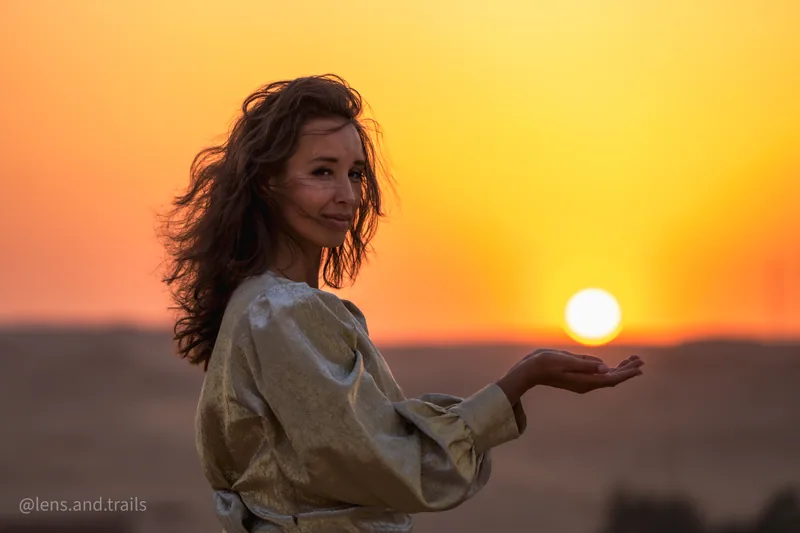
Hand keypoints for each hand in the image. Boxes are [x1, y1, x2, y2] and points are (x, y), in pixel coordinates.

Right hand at [526, 350, 643, 393]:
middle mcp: (586, 383)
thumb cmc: (545, 363)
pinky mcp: (577, 376)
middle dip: (627, 369)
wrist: (529, 370)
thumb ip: (586, 364)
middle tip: (641, 361)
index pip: (611, 378)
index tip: (640, 367)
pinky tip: (614, 365)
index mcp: (585, 381)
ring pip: (606, 376)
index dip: (627, 373)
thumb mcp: (566, 361)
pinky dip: (608, 368)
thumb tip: (606, 367)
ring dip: (620, 368)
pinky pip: (598, 373)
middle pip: (612, 378)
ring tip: (634, 360)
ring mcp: (582, 380)